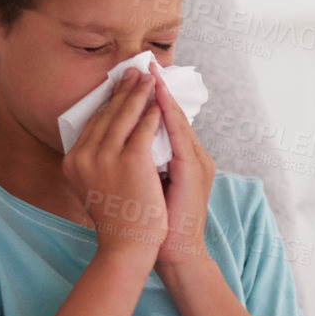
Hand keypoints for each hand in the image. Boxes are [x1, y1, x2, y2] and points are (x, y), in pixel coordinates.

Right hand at [61, 67, 166, 263]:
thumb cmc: (116, 219)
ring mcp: (105, 157)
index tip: (118, 85)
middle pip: (107, 113)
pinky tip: (160, 101)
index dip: (107, 101)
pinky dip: (154, 112)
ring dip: (139, 92)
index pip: (92, 122)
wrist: (129, 246)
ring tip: (150, 77)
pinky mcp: (130, 160)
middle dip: (123, 89)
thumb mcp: (94, 186)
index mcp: (72, 161)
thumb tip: (103, 138)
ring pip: (125, 115)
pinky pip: (144, 128)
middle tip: (135, 70)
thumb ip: (95, 162)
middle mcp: (83, 156)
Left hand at [150, 66, 214, 272]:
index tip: (139, 77)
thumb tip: (118, 147)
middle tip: (144, 62)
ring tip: (149, 71)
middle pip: (172, 114)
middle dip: (156, 88)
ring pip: (177, 119)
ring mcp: (196, 162)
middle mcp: (193, 156)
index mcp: (183, 160)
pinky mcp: (193, 170)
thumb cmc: (157, 225)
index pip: (165, 121)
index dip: (152, 99)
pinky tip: (156, 98)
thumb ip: (141, 165)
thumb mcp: (148, 188)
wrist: (175, 253)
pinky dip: (168, 114)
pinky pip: (179, 134)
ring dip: (163, 94)